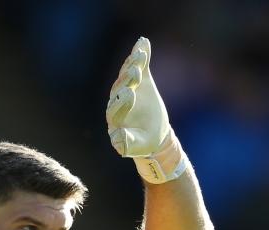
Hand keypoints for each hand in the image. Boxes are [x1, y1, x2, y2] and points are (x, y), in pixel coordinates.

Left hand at [106, 37, 186, 182]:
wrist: (153, 135)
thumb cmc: (143, 143)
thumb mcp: (136, 147)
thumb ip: (127, 145)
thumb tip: (117, 139)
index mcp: (114, 117)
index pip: (115, 107)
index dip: (122, 101)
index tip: (131, 94)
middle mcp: (117, 100)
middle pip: (120, 87)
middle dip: (127, 79)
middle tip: (135, 72)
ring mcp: (128, 88)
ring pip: (127, 74)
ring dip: (133, 63)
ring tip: (140, 54)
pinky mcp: (139, 81)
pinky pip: (139, 66)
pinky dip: (141, 55)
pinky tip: (144, 43)